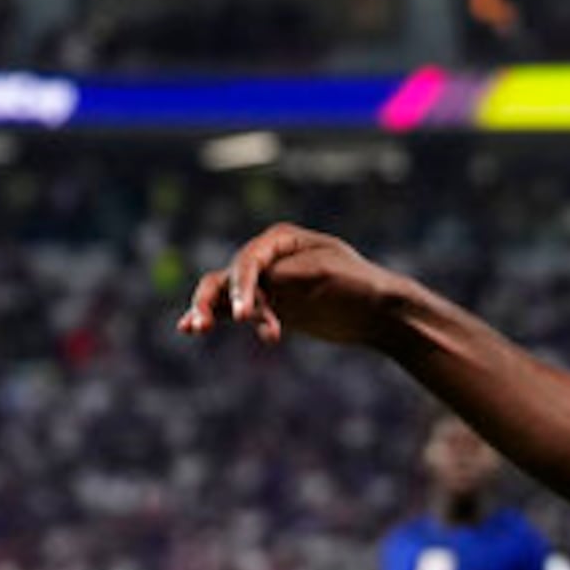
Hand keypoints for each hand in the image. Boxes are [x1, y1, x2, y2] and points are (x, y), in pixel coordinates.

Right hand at [178, 224, 417, 351]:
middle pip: (230, 276)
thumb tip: (258, 281)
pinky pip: (235, 310)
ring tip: (194, 329)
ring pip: (226, 293)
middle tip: (205, 325)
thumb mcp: (325, 276)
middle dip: (217, 300)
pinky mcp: (269, 305)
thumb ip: (289, 276)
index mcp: (281, 240)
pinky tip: (190, 329)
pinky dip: (216, 317)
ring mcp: (267, 282)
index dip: (242, 288)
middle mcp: (267, 258)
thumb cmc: (358, 286)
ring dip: (208, 309)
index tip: (243, 317)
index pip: (249, 261)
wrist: (379, 311)